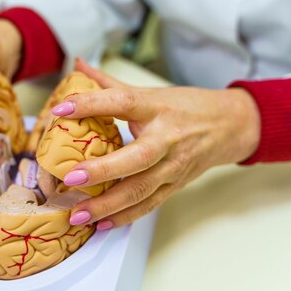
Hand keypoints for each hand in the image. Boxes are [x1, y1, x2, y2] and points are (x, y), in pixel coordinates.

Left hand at [56, 59, 260, 228]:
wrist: (230, 126)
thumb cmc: (185, 107)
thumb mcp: (150, 91)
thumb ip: (108, 82)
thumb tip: (77, 66)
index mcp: (155, 107)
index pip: (120, 102)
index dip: (90, 104)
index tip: (60, 110)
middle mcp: (166, 138)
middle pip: (136, 157)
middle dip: (102, 170)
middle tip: (70, 178)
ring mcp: (173, 166)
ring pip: (141, 189)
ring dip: (108, 205)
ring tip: (78, 213)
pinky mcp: (175, 185)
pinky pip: (148, 205)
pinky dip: (124, 217)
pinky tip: (100, 224)